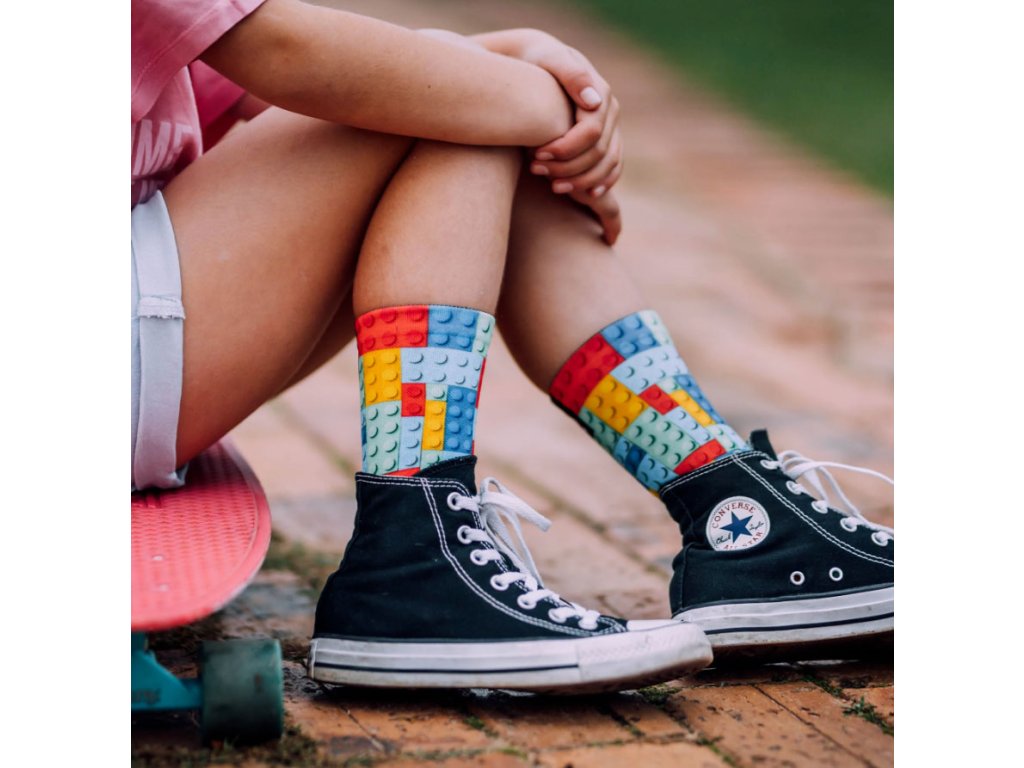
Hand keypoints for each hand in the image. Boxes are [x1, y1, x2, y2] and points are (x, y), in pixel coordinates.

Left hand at [518, 32, 622, 200]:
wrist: (539, 63)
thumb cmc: (538, 62)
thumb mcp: (550, 59)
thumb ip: (571, 75)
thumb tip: (593, 102)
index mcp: (600, 94)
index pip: (590, 133)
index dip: (564, 149)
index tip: (536, 156)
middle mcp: (611, 112)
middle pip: (599, 153)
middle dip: (567, 168)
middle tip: (536, 171)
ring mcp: (612, 128)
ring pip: (609, 165)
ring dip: (582, 181)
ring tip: (553, 186)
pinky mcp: (608, 141)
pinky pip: (613, 169)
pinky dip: (601, 184)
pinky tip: (582, 196)